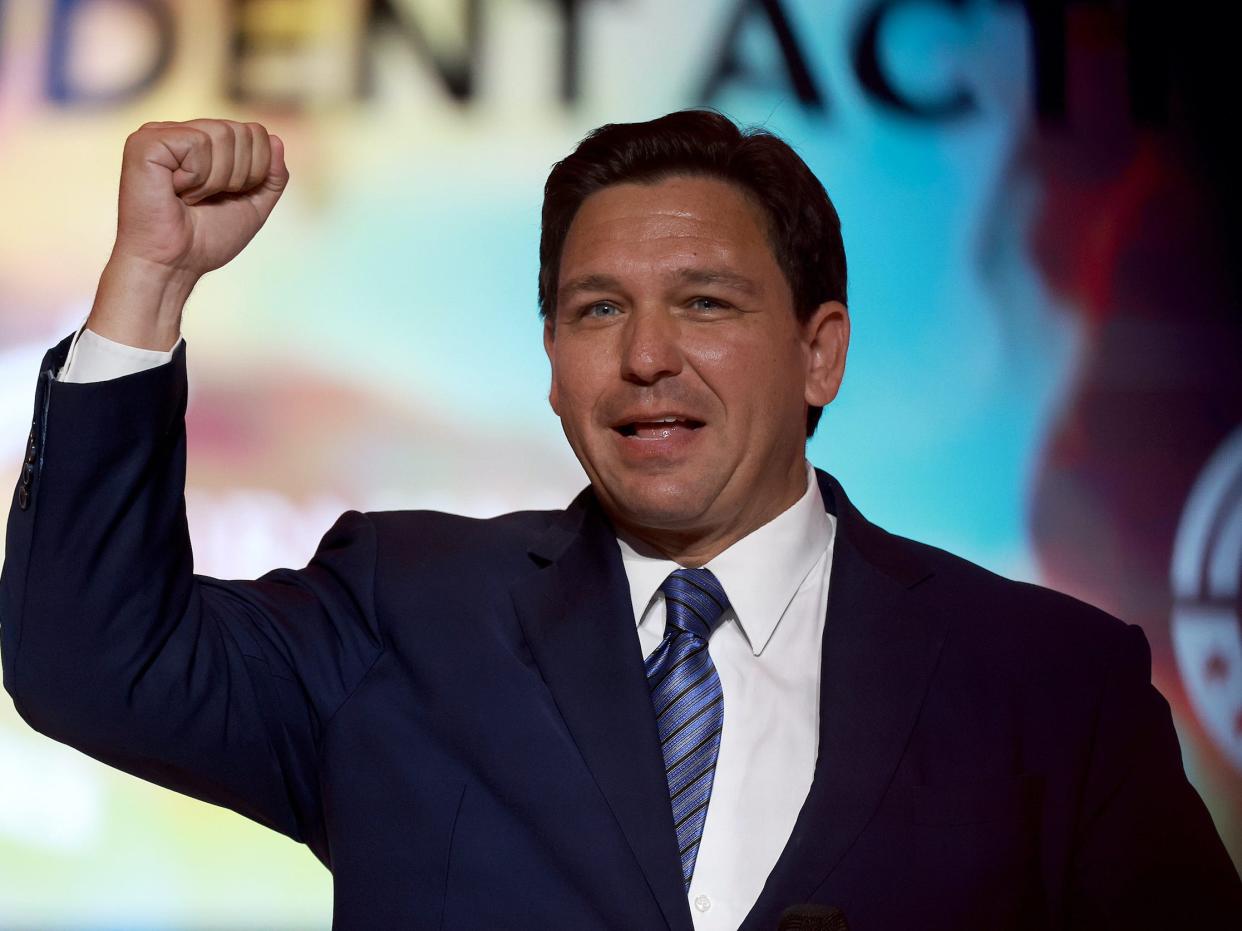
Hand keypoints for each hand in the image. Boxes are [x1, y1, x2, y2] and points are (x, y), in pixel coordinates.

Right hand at [113, 119, 288, 275]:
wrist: (174, 265)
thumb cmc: (206, 240)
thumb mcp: (252, 206)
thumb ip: (271, 176)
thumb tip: (276, 140)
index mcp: (204, 143)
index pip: (255, 132)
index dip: (256, 170)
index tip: (228, 196)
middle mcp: (181, 132)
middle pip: (242, 131)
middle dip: (238, 176)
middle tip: (207, 199)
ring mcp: (160, 133)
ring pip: (222, 135)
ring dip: (216, 180)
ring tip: (189, 197)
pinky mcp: (146, 141)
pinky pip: (197, 142)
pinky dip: (196, 177)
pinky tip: (175, 190)